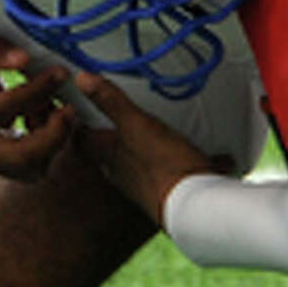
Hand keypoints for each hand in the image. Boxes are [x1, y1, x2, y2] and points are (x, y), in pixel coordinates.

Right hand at [0, 5, 74, 179]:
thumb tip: (23, 58)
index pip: (5, 111)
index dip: (37, 91)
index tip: (60, 71)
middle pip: (20, 158)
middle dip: (52, 134)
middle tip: (71, 108)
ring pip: (30, 168)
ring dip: (51, 139)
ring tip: (54, 105)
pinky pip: (30, 164)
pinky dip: (45, 141)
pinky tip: (44, 112)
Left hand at [75, 71, 226, 225]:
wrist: (195, 207)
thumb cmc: (163, 166)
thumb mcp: (137, 125)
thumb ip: (111, 102)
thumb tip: (82, 80)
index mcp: (112, 156)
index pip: (84, 141)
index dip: (79, 125)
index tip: (79, 110)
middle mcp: (124, 173)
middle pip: (109, 153)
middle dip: (111, 138)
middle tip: (115, 118)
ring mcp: (146, 185)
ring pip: (139, 164)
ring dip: (146, 150)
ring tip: (159, 134)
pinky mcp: (171, 192)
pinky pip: (174, 174)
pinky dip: (185, 162)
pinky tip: (208, 155)